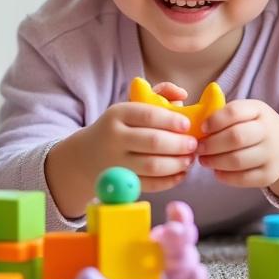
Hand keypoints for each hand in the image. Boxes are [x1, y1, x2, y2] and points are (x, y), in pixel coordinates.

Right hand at [82, 81, 198, 191]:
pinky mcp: (121, 183)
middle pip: (153, 142)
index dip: (172, 121)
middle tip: (194, 144)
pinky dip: (170, 181)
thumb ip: (159, 94)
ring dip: (178, 164)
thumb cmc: (118, 128)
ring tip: (189, 159)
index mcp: (118, 114)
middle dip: (179, 144)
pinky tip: (181, 174)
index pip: (149, 115)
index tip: (187, 125)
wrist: (85, 157)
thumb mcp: (131, 106)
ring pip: (153, 166)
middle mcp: (114, 138)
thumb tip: (183, 95)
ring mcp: (117, 163)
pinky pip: (151, 185)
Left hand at [197, 99, 278, 195]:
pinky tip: (217, 172)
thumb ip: (223, 115)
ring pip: (237, 160)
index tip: (202, 128)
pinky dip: (225, 177)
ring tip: (204, 160)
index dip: (214, 120)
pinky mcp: (269, 175)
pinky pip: (242, 178)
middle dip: (211, 144)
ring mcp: (271, 154)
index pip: (234, 112)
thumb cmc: (255, 127)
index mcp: (259, 110)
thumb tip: (194, 125)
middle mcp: (268, 131)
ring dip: (214, 162)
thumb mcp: (246, 113)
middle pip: (235, 138)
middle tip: (198, 148)